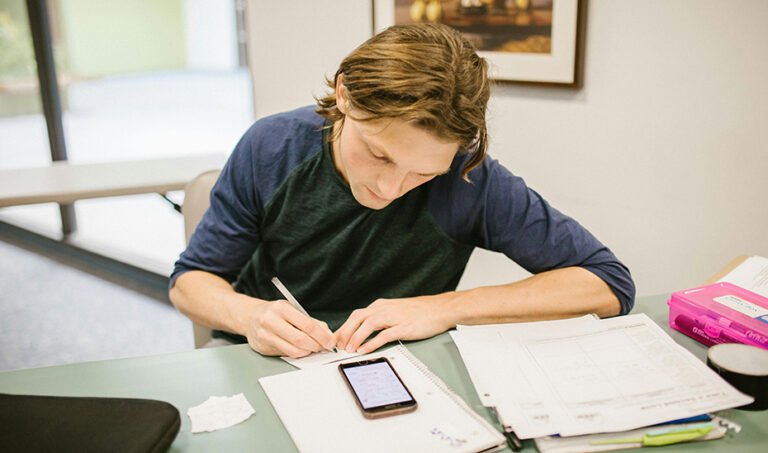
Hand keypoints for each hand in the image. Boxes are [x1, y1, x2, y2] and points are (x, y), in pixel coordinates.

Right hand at [245, 300, 335, 357]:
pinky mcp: (263, 347)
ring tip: (313, 348)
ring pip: (293, 350)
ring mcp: (265, 335)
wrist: (249, 317)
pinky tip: (301, 349)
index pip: (307, 325)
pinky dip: (297, 353)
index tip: (330, 341)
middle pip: (300, 340)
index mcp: (281, 308)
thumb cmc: (274, 312)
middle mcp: (271, 321)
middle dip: (316, 345)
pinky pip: (285, 354)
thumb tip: (327, 333)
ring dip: (307, 351)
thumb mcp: (292, 309)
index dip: (322, 335)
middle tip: (324, 347)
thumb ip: (310, 321)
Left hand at [335, 296, 454, 354]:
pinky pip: (383, 335)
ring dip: (355, 337)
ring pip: (367, 325)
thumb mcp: (396, 310)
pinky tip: (364, 350)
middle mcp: (384, 309)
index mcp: (381, 306)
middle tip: (338, 345)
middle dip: (345, 332)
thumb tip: (367, 329)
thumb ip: (382, 317)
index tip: (338, 338)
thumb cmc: (420, 311)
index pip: (357, 315)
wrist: (440, 308)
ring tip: (348, 349)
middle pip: (357, 318)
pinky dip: (371, 343)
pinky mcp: (403, 327)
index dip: (345, 327)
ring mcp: (393, 318)